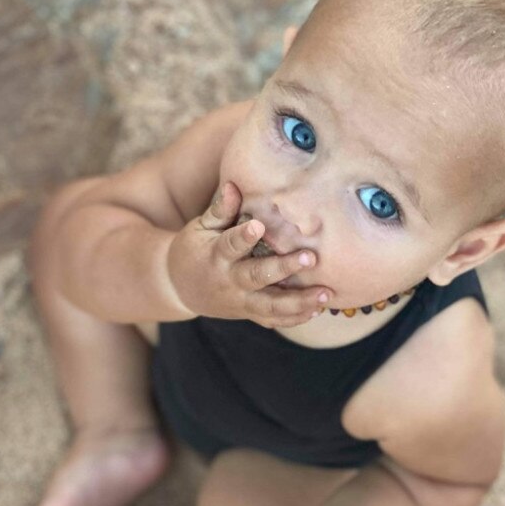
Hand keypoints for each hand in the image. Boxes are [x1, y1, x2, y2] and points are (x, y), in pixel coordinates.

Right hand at [167, 180, 332, 326]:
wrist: (180, 288)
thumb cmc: (194, 250)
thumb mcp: (200, 228)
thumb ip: (220, 211)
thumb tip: (233, 185)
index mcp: (215, 255)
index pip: (230, 245)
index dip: (243, 237)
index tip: (259, 226)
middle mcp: (229, 281)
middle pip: (257, 277)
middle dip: (283, 269)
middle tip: (309, 258)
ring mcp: (240, 301)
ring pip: (270, 306)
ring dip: (299, 302)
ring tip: (325, 292)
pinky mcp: (248, 314)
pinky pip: (273, 320)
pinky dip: (296, 317)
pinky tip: (318, 309)